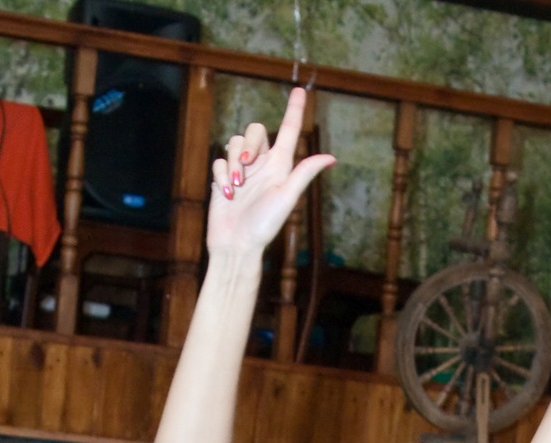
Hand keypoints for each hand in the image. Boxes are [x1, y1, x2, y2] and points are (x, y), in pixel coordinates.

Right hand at [207, 87, 334, 259]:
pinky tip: (227, 194)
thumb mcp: (287, 197)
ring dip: (234, 163)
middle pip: (254, 130)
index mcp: (280, 166)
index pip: (288, 131)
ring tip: (238, 188)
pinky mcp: (223, 179)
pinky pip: (219, 161)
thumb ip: (304, 173)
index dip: (294, 110)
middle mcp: (261, 165)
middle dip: (248, 143)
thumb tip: (331, 158)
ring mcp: (241, 171)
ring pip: (234, 143)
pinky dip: (222, 176)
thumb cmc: (264, 226)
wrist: (237, 245)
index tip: (299, 90)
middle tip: (248, 164)